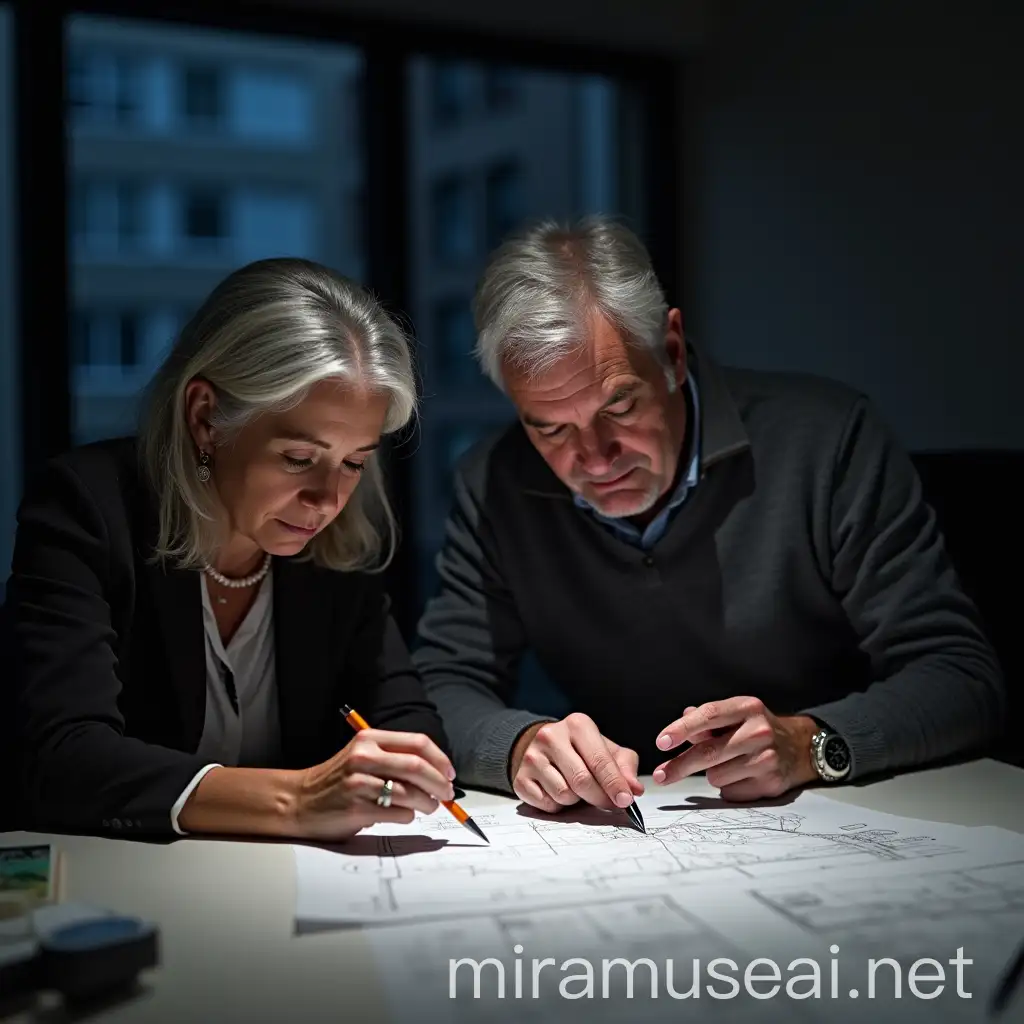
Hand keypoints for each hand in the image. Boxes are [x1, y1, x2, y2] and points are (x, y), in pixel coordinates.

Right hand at [292, 729, 455, 839]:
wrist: (300, 801)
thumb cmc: (338, 779)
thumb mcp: (362, 756)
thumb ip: (394, 758)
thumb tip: (437, 773)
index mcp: (369, 739)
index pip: (417, 743)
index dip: (440, 759)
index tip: (450, 774)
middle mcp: (364, 757)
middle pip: (417, 767)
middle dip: (440, 783)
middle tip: (448, 794)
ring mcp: (359, 783)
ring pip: (411, 792)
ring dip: (428, 803)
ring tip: (429, 806)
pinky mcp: (357, 809)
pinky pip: (398, 813)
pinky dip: (408, 815)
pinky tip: (404, 814)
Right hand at [510, 713, 643, 812]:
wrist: (540, 747)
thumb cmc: (580, 750)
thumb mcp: (606, 749)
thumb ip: (624, 766)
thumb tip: (634, 788)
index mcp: (577, 725)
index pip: (599, 760)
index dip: (615, 784)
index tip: (626, 801)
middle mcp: (551, 736)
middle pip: (582, 781)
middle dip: (600, 797)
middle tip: (608, 803)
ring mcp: (532, 757)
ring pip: (564, 795)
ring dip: (576, 801)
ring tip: (575, 788)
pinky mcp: (520, 778)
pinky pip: (546, 804)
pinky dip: (557, 806)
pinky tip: (557, 791)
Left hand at [652, 698, 818, 800]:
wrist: (801, 747)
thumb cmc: (758, 728)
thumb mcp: (736, 714)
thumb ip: (707, 719)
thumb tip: (682, 722)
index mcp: (747, 707)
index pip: (708, 715)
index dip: (681, 729)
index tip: (661, 742)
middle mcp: (758, 731)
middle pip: (708, 752)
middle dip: (680, 765)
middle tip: (660, 775)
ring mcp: (767, 758)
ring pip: (716, 775)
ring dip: (712, 773)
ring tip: (728, 764)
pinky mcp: (770, 782)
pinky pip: (731, 791)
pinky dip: (728, 786)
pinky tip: (742, 776)